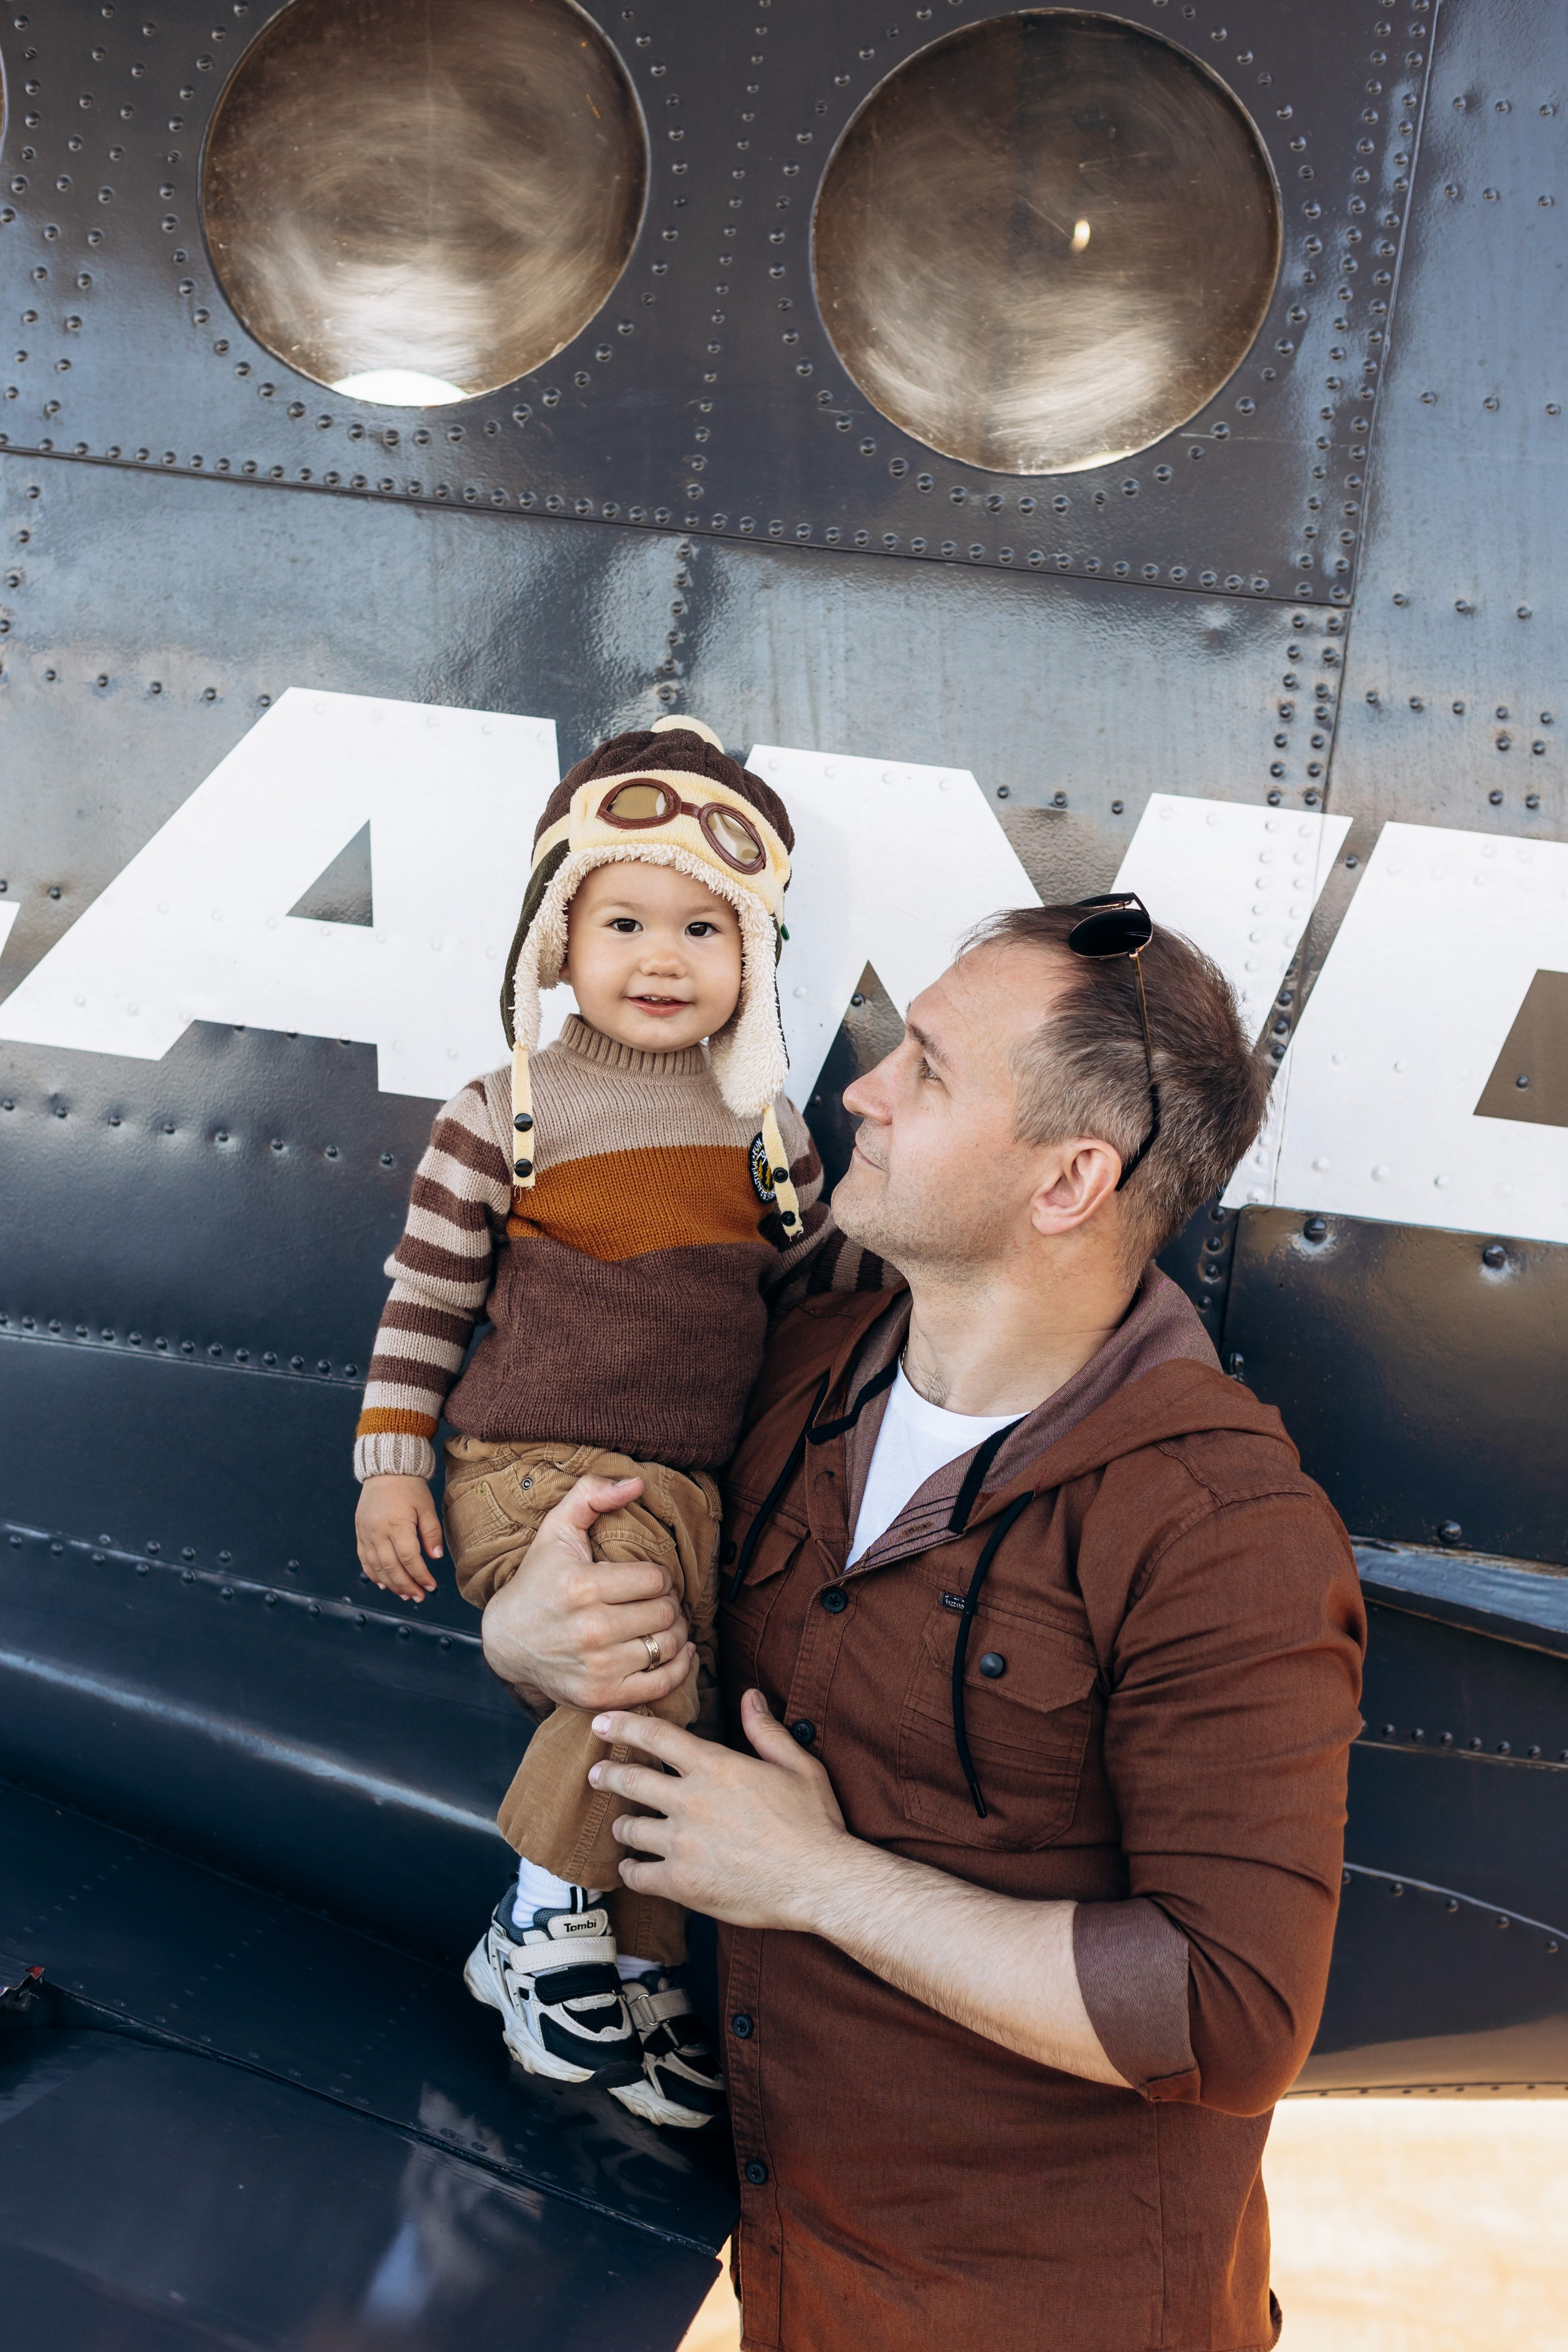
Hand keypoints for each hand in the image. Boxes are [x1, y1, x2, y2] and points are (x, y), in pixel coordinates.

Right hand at [356, 1474, 440, 1600]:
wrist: (386, 1469)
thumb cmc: (409, 1487)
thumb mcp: (426, 1506)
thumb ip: (431, 1533)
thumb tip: (435, 1558)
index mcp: (397, 1525)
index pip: (409, 1559)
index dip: (420, 1576)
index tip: (431, 1587)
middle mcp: (378, 1532)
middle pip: (391, 1567)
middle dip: (406, 1586)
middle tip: (418, 1597)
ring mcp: (366, 1533)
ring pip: (376, 1567)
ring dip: (390, 1584)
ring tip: (404, 1594)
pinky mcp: (360, 1532)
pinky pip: (364, 1559)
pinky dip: (372, 1573)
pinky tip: (382, 1583)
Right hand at [479, 1473, 696, 1713]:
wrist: (507, 1640)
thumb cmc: (539, 1580)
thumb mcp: (557, 1529)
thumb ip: (593, 1494)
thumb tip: (638, 1482)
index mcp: (581, 1586)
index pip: (655, 1579)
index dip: (658, 1576)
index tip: (646, 1579)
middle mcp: (590, 1630)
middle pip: (665, 1612)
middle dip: (668, 1603)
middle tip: (656, 1602)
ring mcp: (596, 1668)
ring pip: (669, 1646)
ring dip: (675, 1633)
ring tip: (662, 1625)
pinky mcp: (601, 1696)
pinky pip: (662, 1684)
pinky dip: (679, 1668)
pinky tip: (676, 1652)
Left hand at [589, 1689, 850, 1931]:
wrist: (820, 1880)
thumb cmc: (813, 1822)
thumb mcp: (798, 1765)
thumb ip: (766, 1731)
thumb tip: (749, 1697)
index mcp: (715, 1766)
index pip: (656, 1736)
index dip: (623, 1725)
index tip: (601, 1723)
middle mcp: (690, 1800)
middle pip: (631, 1779)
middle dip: (608, 1774)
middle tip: (597, 1774)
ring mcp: (682, 1843)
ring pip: (629, 1828)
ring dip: (622, 1824)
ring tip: (621, 1825)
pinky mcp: (682, 1883)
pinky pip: (637, 1874)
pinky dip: (630, 1870)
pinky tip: (632, 1869)